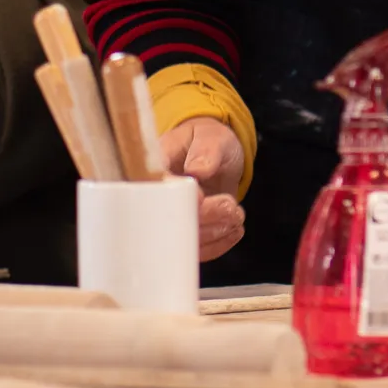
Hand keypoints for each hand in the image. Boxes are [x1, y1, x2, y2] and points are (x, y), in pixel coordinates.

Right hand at [161, 118, 246, 261]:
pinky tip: (234, 230)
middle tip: (230, 207)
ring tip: (235, 215)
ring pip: (181, 241)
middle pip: (168, 221)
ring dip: (215, 233)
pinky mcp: (183, 234)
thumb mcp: (211, 136)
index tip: (202, 196)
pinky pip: (193, 251)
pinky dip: (218, 245)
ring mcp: (167, 219)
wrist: (215, 153)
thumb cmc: (207, 140)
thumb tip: (197, 169)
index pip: (155, 191)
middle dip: (205, 218)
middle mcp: (154, 199)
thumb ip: (206, 149)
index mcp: (152, 171)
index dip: (178, 199)